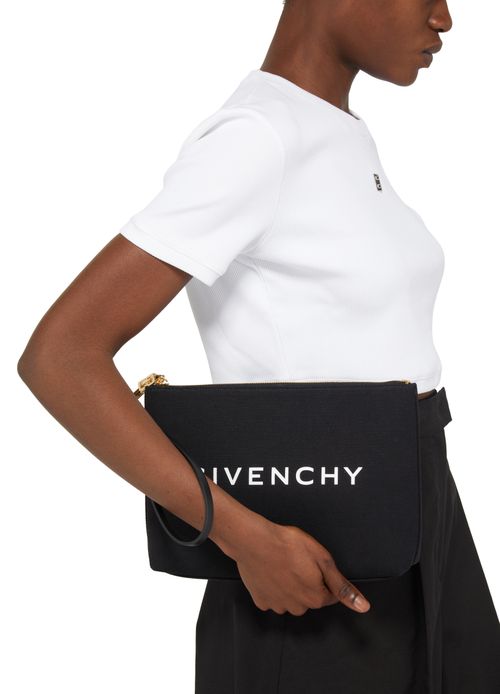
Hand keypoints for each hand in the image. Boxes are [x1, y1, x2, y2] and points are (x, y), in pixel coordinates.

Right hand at [230, 520, 370, 615]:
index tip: (313, 564)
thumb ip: (342, 586)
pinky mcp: (261, 600)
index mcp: (315, 598)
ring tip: (283, 564)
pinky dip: (272, 586)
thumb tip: (362, 606)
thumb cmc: (286, 544)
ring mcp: (277, 605)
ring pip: (290, 599)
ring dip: (289, 586)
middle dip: (307, 582)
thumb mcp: (323, 559)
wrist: (254, 541)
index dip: (323, 577)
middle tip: (298, 561)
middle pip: (309, 598)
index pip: (330, 594)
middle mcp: (297, 607)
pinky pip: (272, 597)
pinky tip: (271, 571)